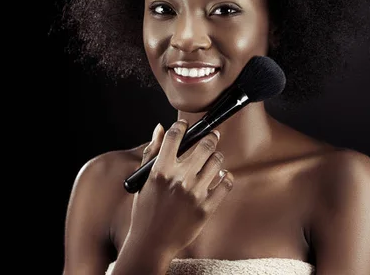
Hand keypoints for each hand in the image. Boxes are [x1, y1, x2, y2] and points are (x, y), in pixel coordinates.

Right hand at [126, 119, 233, 257]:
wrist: (152, 242)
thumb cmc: (146, 210)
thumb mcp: (143, 180)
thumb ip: (152, 152)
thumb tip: (160, 128)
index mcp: (160, 171)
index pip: (175, 136)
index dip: (182, 126)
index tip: (185, 125)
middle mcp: (179, 179)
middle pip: (205, 145)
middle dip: (210, 137)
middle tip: (212, 136)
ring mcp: (194, 194)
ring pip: (217, 162)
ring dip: (217, 157)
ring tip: (214, 159)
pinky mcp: (207, 208)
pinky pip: (226, 184)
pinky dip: (226, 177)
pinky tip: (221, 176)